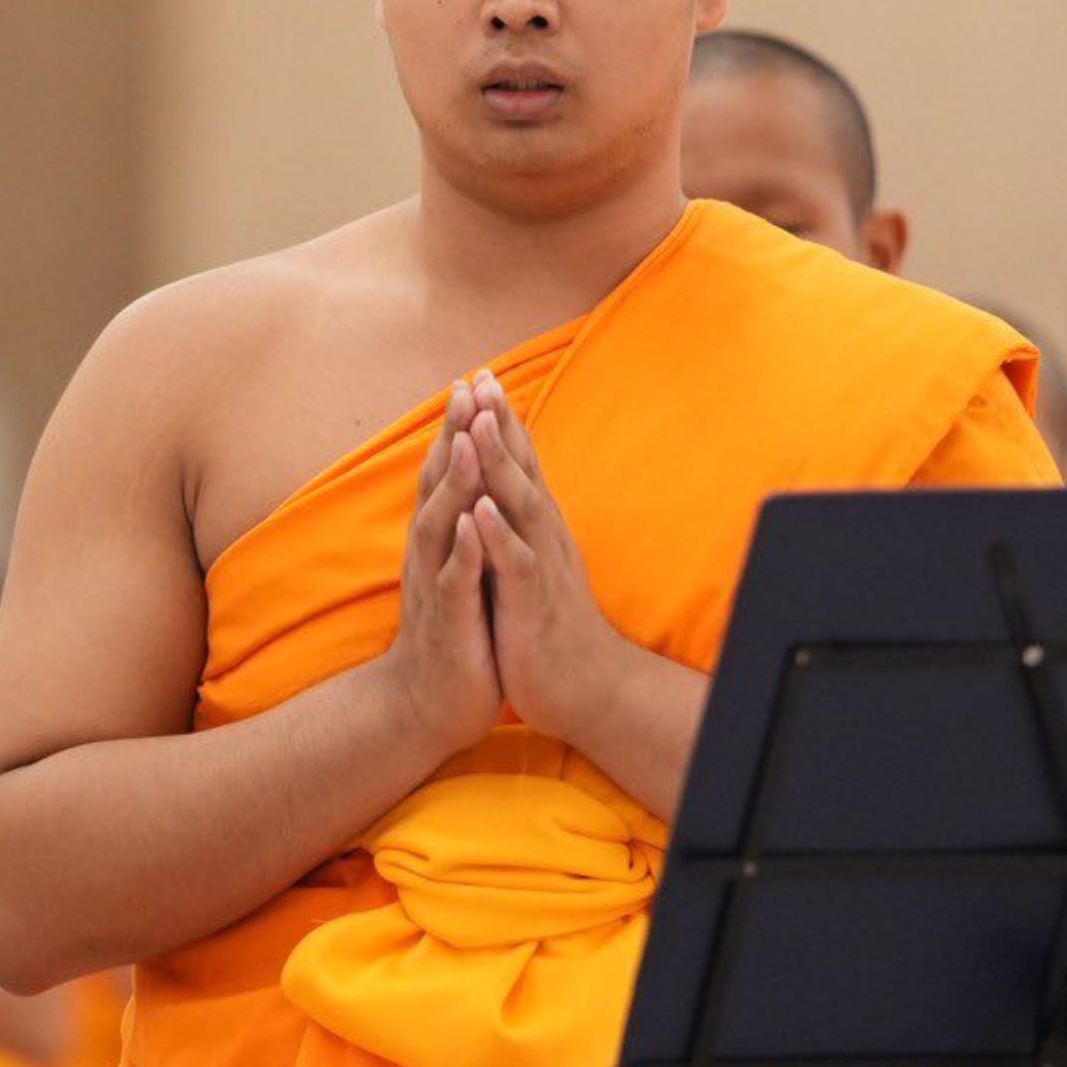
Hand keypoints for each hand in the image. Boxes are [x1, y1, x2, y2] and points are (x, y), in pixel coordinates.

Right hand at [379, 377, 499, 755]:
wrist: (426, 706)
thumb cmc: (453, 634)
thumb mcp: (457, 572)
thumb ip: (459, 528)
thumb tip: (468, 483)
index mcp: (438, 541)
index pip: (446, 474)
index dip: (458, 428)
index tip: (474, 380)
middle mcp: (430, 554)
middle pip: (437, 484)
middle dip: (451, 436)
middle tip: (463, 387)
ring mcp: (436, 585)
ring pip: (441, 523)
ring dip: (453, 481)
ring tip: (466, 440)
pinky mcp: (449, 620)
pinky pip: (455, 580)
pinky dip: (464, 549)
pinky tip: (474, 523)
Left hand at [466, 369, 624, 740]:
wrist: (587, 689)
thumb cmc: (552, 625)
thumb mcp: (533, 563)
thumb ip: (522, 524)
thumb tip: (508, 486)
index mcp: (537, 528)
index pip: (520, 464)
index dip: (502, 420)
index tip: (482, 377)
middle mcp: (543, 537)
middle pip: (523, 469)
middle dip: (502, 423)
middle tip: (484, 377)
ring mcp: (541, 568)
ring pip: (522, 506)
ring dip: (502, 464)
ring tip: (482, 424)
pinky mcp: (533, 604)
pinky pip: (516, 565)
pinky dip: (498, 536)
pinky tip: (479, 511)